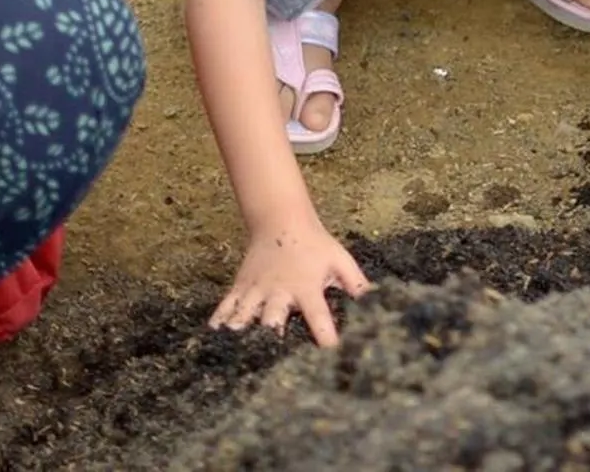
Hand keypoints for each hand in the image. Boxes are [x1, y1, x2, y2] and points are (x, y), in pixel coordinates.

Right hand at [212, 221, 371, 346]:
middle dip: (270, 340)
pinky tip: (211, 342)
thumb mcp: (340, 260)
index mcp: (306, 287)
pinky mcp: (239, 288)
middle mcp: (278, 291)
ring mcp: (255, 290)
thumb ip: (357, 283)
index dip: (324, 336)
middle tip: (267, 368)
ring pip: (243, 315)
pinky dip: (218, 323)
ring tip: (233, 359)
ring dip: (239, 336)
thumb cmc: (315, 245)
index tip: (328, 356)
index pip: (317, 316)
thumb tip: (378, 302)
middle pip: (271, 319)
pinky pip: (224, 307)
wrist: (281, 221)